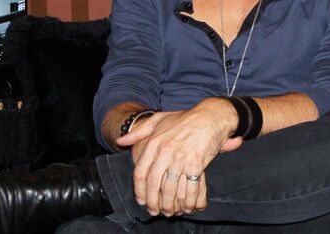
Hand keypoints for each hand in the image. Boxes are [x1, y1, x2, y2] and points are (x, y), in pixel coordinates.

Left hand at [116, 99, 241, 216]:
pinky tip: (188, 206)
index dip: (140, 190)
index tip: (141, 201)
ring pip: (170, 190)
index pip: (140, 173)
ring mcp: (181, 159)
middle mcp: (165, 152)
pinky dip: (188, 201)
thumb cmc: (184, 119)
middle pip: (154, 185)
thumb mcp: (158, 120)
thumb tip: (119, 141)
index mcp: (154, 142)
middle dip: (153, 202)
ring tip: (171, 212)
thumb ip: (138, 132)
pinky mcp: (196, 164)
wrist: (210, 116)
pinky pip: (189, 189)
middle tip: (155, 212)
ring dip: (170, 205)